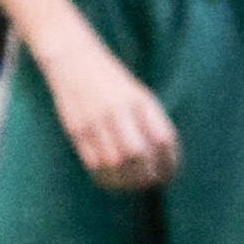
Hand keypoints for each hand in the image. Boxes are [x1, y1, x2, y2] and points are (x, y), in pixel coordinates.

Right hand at [40, 23, 179, 188]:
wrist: (72, 59)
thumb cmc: (110, 80)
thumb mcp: (137, 93)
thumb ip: (150, 121)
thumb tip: (163, 157)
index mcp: (139, 100)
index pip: (162, 138)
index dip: (170, 160)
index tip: (170, 172)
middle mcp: (118, 110)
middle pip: (137, 153)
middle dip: (148, 175)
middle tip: (152, 183)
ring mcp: (94, 120)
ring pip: (114, 162)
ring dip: (127, 181)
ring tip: (133, 185)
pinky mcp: (75, 129)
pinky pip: (93, 162)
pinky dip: (106, 177)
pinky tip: (112, 179)